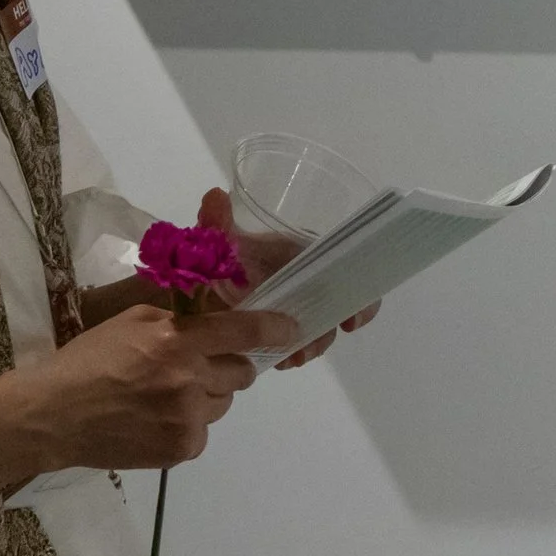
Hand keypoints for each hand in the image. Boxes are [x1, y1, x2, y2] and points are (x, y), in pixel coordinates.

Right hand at [6, 305, 296, 471]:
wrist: (54, 416)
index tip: (292, 328)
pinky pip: (204, 430)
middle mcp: (190, 379)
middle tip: (194, 366)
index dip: (272, 328)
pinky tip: (155, 419)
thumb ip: (177, 320)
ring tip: (165, 396)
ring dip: (207, 395)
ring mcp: (188, 418)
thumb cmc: (89, 360)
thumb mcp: (131, 322)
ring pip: (224, 402)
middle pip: (242, 372)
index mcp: (177, 340)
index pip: (242, 331)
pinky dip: (189, 423)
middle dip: (227, 366)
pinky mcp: (182, 448)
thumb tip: (215, 319)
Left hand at [195, 189, 378, 369]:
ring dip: (310, 345)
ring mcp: (294, 305)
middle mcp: (305, 278)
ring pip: (318, 329)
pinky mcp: (279, 327)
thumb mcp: (219, 237)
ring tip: (290, 358)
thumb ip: (218, 221)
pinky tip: (280, 361)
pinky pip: (298, 342)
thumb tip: (216, 195)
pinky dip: (294, 353)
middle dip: (328, 329)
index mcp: (302, 252)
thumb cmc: (219, 254)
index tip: (352, 320)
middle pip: (336, 305)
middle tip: (310, 346)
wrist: (197, 282)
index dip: (358, 295)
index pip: (345, 268)